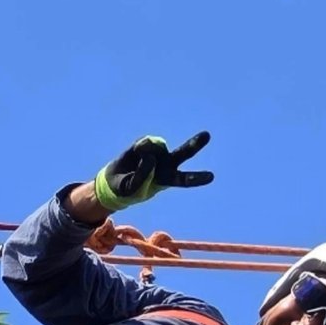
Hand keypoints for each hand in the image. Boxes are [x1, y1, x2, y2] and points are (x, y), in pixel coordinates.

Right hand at [92, 132, 214, 211]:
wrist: (114, 180)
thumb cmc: (126, 189)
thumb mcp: (131, 188)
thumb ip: (140, 175)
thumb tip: (148, 152)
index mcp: (167, 179)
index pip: (184, 179)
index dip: (196, 178)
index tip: (211, 177)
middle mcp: (167, 163)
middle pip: (184, 153)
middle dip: (194, 144)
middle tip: (207, 135)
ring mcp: (158, 151)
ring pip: (158, 145)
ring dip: (147, 148)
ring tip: (138, 158)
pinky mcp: (147, 143)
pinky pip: (144, 143)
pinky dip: (138, 149)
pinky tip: (135, 153)